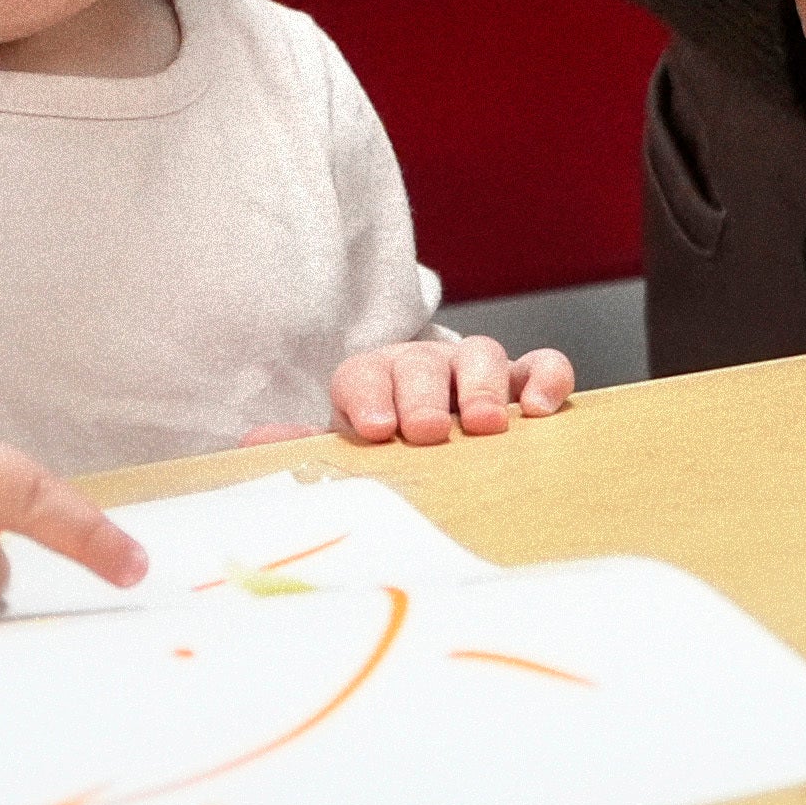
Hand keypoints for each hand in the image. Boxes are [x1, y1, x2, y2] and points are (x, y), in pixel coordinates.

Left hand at [323, 332, 574, 443]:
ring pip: (481, 354)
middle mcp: (423, 368)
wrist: (424, 440)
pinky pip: (540, 365)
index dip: (368, 396)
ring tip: (484, 425)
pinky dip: (544, 379)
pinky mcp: (520, 382)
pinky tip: (537, 410)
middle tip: (426, 431)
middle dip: (422, 395)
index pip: (362, 375)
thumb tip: (260, 441)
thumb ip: (303, 448)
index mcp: (372, 382)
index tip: (375, 429)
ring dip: (481, 387)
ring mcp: (474, 371)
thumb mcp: (340, 451)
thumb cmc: (383, 449)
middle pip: (422, 365)